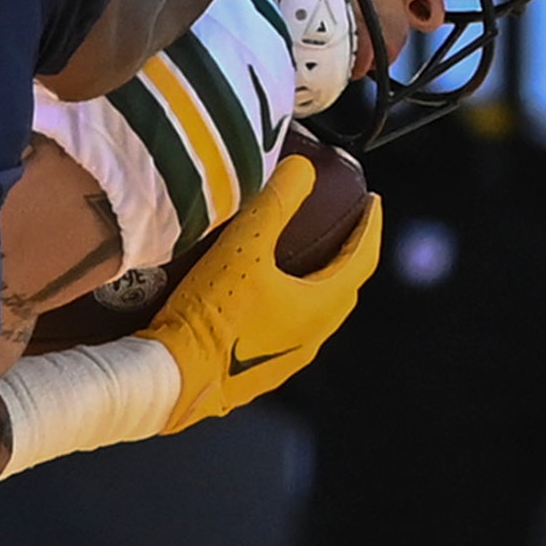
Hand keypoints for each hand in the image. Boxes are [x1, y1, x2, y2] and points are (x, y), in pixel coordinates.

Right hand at [139, 155, 379, 433]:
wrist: (173, 377)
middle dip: (347, 255)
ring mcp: (287, 359)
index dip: (370, 226)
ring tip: (302, 259)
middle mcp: (312, 337)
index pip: (361, 259)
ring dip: (317, 284)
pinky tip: (261, 298)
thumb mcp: (242, 246)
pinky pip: (287, 331)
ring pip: (315, 314)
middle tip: (342, 226)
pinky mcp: (259, 373)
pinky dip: (288, 306)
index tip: (373, 201)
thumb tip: (301, 168)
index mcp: (320, 306)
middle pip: (343, 289)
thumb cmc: (211, 314)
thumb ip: (275, 201)